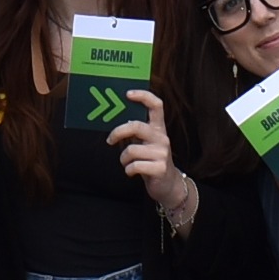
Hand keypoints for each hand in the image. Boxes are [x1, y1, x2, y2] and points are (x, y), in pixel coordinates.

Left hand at [113, 89, 196, 226]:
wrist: (168, 185)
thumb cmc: (152, 161)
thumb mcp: (147, 144)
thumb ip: (137, 132)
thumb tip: (117, 122)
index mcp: (158, 129)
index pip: (156, 105)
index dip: (143, 96)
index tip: (128, 94)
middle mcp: (162, 138)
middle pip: (136, 126)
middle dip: (118, 132)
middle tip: (110, 140)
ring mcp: (162, 153)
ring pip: (131, 150)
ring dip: (123, 159)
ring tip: (128, 163)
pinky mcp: (160, 168)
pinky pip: (134, 166)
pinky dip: (128, 170)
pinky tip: (132, 172)